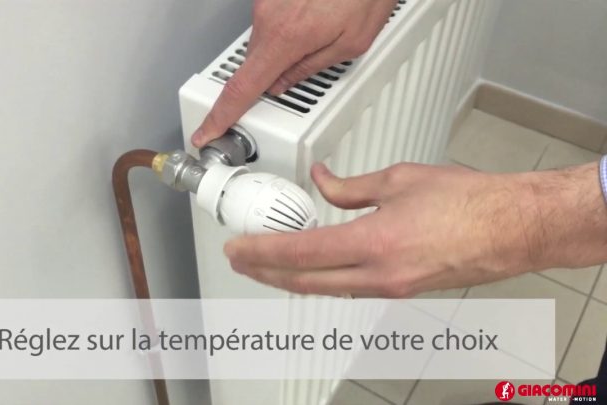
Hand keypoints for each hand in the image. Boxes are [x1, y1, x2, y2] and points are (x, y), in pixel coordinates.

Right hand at [191, 0, 396, 146]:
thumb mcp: (351, 42)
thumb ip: (310, 69)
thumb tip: (281, 85)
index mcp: (285, 38)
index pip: (242, 88)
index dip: (221, 116)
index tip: (207, 131)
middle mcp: (268, 17)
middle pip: (255, 63)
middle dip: (273, 73)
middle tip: (306, 63)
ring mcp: (266, 1)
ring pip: (265, 41)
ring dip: (285, 46)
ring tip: (319, 31)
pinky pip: (271, 20)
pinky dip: (288, 27)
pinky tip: (314, 17)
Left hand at [224, 162, 606, 296]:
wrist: (512, 228)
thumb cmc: (468, 202)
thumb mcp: (399, 180)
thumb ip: (350, 186)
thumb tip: (323, 183)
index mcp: (374, 244)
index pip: (301, 253)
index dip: (262, 252)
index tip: (238, 248)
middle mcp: (379, 275)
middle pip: (304, 282)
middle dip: (265, 272)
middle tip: (241, 261)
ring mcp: (390, 288)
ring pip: (325, 288)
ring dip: (291, 277)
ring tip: (267, 265)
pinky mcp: (401, 289)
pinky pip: (349, 288)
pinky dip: (322, 278)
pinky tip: (313, 267)